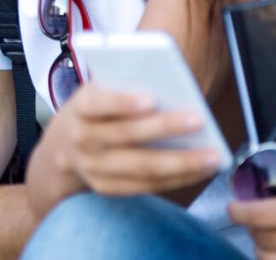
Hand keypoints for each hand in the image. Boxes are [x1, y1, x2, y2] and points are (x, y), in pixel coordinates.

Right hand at [26, 85, 221, 214]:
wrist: (62, 148)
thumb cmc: (95, 110)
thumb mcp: (98, 90)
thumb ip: (124, 87)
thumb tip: (171, 90)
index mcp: (80, 108)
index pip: (99, 104)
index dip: (123, 103)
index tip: (151, 99)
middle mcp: (83, 139)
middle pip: (127, 136)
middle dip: (164, 128)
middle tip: (198, 120)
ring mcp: (93, 167)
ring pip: (142, 167)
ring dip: (181, 162)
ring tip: (213, 155)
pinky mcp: (107, 187)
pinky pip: (146, 186)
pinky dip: (176, 179)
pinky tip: (200, 170)